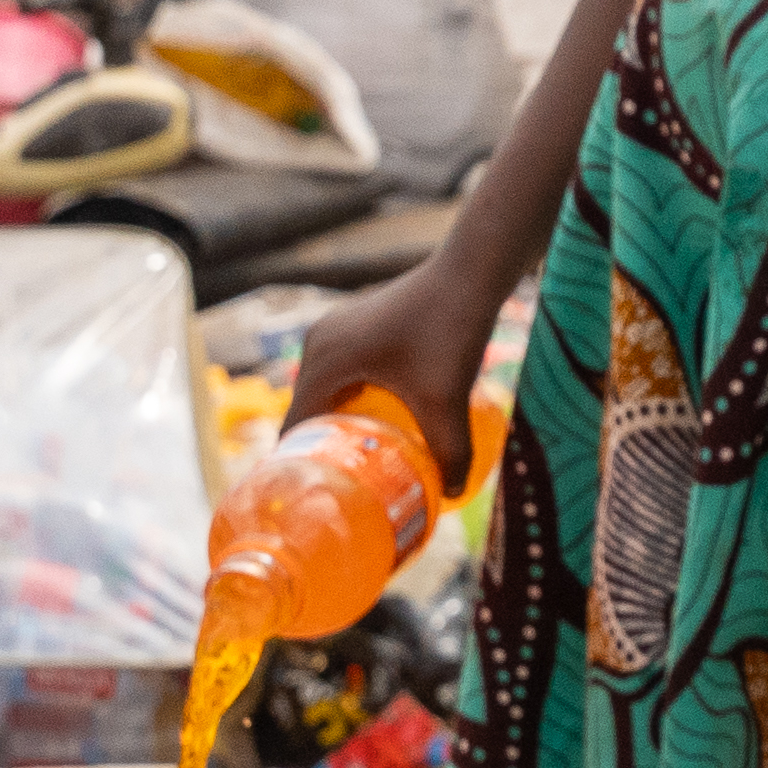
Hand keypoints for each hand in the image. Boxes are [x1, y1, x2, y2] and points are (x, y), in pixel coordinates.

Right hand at [285, 262, 494, 482]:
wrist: (471, 271)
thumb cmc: (451, 329)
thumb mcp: (447, 398)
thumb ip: (450, 450)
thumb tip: (455, 495)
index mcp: (323, 360)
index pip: (296, 425)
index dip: (301, 462)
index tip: (315, 496)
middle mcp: (320, 341)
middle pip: (309, 409)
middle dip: (325, 447)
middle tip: (343, 489)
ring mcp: (338, 329)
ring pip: (328, 389)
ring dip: (340, 422)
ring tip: (361, 462)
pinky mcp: (360, 324)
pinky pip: (345, 371)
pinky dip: (354, 398)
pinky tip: (381, 422)